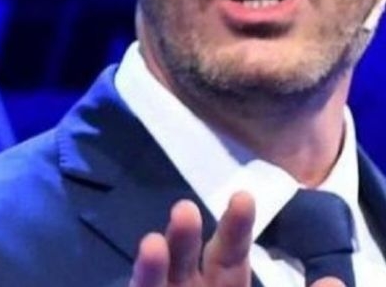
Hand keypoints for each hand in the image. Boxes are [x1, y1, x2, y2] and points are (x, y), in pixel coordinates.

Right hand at [128, 192, 343, 286]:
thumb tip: (332, 285)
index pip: (228, 254)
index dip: (235, 227)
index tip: (241, 196)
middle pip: (183, 262)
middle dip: (182, 237)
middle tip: (184, 210)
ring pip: (150, 286)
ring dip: (150, 267)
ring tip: (151, 245)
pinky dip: (142, 283)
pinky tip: (142, 274)